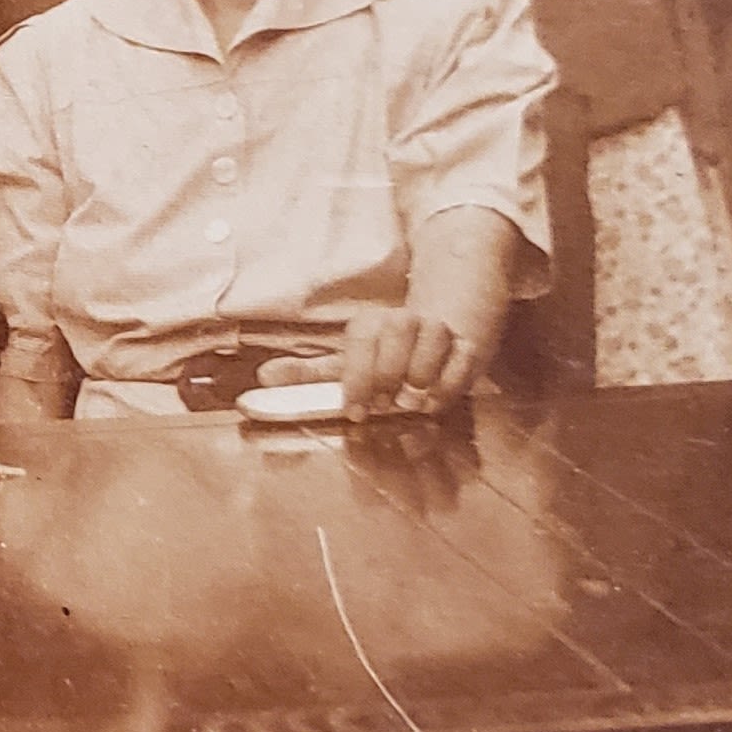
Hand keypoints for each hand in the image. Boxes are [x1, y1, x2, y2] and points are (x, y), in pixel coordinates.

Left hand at [258, 301, 495, 420]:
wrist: (443, 324)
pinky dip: (450, 382)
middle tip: (384, 404)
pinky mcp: (469, 345)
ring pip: (430, 336)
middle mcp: (403, 321)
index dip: (356, 376)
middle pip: (394, 330)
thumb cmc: (387, 353)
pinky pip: (463, 359)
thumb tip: (262, 377)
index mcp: (370, 325)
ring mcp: (438, 330)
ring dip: (420, 371)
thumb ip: (309, 372)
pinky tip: (437, 400)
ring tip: (412, 400)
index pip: (358, 339)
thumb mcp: (348, 362)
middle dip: (387, 372)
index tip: (355, 409)